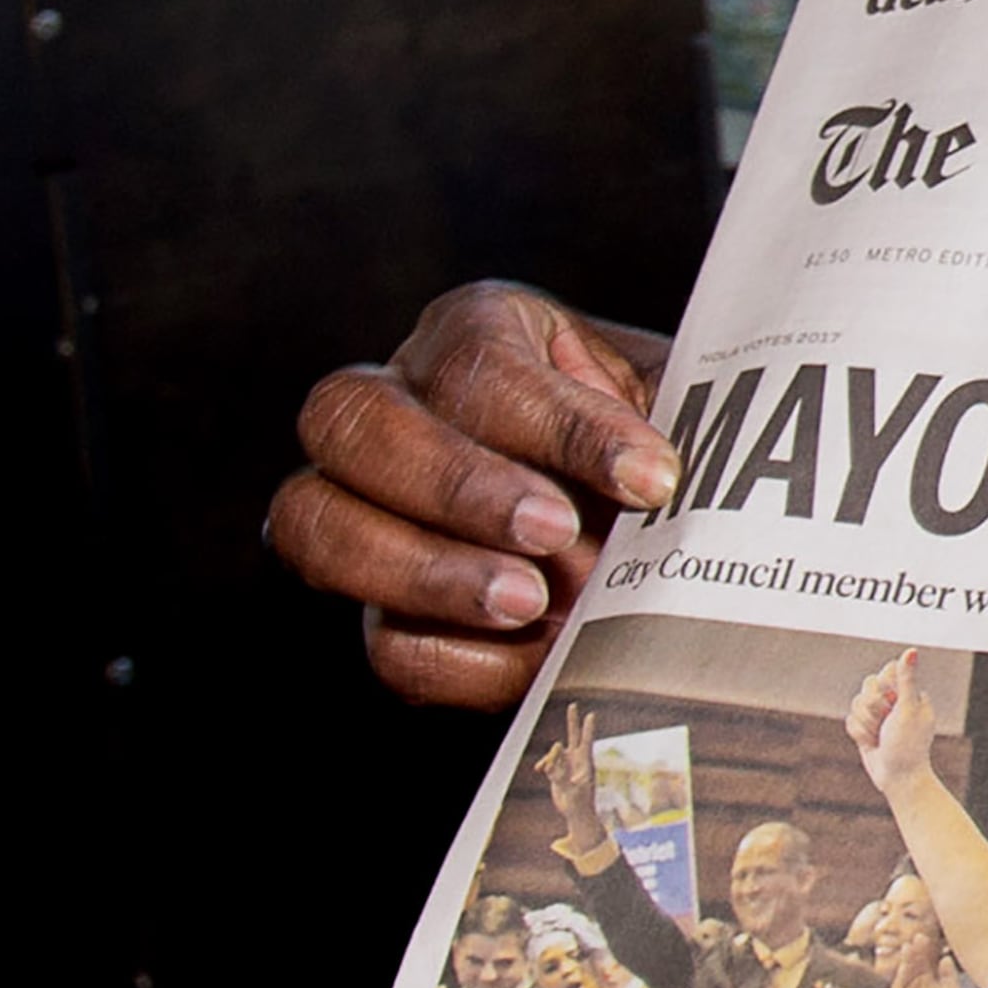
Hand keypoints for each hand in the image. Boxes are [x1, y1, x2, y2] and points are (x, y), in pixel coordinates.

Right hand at [264, 283, 673, 710]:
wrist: (662, 523)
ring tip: (530, 600)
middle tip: (557, 531)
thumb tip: (653, 480)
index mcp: (475, 332)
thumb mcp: (673, 407)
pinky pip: (380, 640)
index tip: (651, 476)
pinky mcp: (382, 610)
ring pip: (315, 524)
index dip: (562, 424)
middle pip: (351, 420)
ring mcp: (362, 510)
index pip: (480, 360)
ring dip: (426, 570)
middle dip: (456, 483)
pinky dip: (454, 655)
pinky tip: (534, 652)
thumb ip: (661, 422)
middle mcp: (390, 403)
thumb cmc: (663, 437)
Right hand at [540, 701, 608, 863]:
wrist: (576, 813)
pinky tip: (539, 769)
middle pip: (574, 736)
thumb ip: (560, 774)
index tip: (591, 715)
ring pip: (555, 752)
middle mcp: (577, 760)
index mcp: (586, 763)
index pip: (586, 741)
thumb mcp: (570, 790)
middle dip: (572, 721)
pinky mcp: (559, 771)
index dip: (588, 728)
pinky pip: (548, 763)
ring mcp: (567, 764)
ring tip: (544, 770)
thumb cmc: (578, 804)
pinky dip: (544, 764)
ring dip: (549, 758)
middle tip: (573, 705)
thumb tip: (551, 759)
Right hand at [847, 651, 939, 797]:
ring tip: (879, 737)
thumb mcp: (908, 708)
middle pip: (867, 686)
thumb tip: (912, 650)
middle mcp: (894, 701)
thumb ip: (906, 679)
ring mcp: (879, 715)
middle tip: (886, 723)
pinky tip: (872, 744)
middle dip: (872, 708)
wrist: (898, 778)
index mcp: (909, 692)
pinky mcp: (866, 728)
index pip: (885, 672)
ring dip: (866, 723)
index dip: (883, 688)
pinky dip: (859, 733)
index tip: (892, 703)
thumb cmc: (908, 744)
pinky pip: (850, 720)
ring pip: (856, 703)